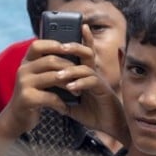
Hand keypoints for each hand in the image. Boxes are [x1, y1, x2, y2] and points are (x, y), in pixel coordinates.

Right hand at [2, 38, 98, 134]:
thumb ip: (47, 66)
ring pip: (53, 77)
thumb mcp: (37, 77)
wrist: (17, 117)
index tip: (70, 48)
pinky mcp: (27, 98)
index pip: (38, 45)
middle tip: (82, 76)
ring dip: (70, 85)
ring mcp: (24, 83)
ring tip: (78, 93)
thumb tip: (69, 52)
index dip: (54, 44)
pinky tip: (65, 108)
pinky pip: (50, 97)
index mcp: (26, 62)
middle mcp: (23, 70)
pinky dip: (61, 103)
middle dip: (70, 67)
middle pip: (51, 60)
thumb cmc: (33, 95)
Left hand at [60, 24, 129, 142]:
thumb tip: (45, 95)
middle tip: (62, 46)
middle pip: (86, 53)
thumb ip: (61, 98)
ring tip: (59, 74)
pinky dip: (79, 84)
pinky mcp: (102, 90)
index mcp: (86, 74)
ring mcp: (98, 81)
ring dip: (71, 70)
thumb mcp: (72, 105)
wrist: (110, 126)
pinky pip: (91, 82)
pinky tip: (70, 87)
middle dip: (74, 47)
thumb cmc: (93, 113)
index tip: (71, 29)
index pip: (82, 54)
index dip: (80, 39)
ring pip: (86, 67)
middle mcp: (93, 74)